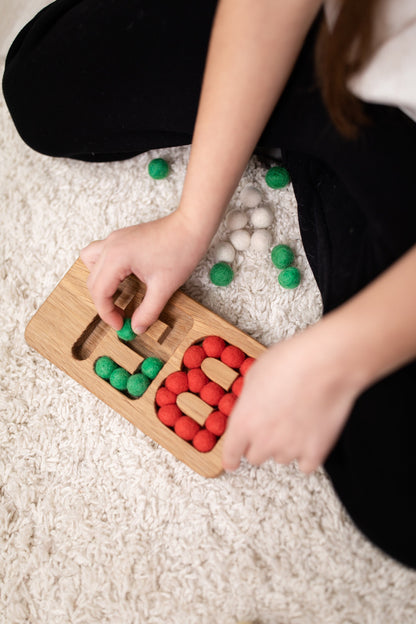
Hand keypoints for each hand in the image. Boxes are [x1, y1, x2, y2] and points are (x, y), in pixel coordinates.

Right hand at [80, 211, 207, 331]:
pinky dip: (105, 270)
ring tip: (115, 296)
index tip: (121, 325)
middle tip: (120, 316)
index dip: (107, 313)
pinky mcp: (121, 237)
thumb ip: (148, 311)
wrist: (191, 226)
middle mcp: (110, 246)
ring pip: (90, 264)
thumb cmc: (180, 250)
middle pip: (92, 281)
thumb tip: (138, 328)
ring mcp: (114, 239)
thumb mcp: (164, 287)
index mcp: (116, 257)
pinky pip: (101, 254)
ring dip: (99, 283)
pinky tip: (121, 279)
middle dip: (103, 303)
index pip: (99, 292)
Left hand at [222, 323, 361, 472]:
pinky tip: (309, 436)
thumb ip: (249, 399)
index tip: (232, 462)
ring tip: (296, 420)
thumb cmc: (291, 362)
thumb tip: (252, 405)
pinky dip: (307, 454)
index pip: (231, 452)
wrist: (325, 363)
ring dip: (285, 445)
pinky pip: (305, 465)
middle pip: (255, 457)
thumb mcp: (255, 375)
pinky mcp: (315, 452)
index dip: (231, 458)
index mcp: (244, 422)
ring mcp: (290, 449)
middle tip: (272, 425)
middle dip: (261, 443)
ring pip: (281, 459)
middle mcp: (263, 440)